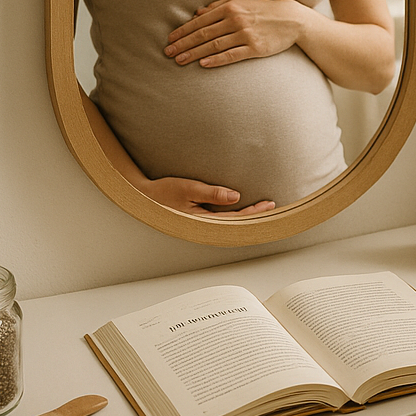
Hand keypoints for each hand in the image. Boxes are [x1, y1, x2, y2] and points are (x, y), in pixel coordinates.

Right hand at [140, 176, 276, 215]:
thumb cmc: (163, 192)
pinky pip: (220, 219)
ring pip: (229, 222)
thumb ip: (212, 193)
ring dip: (245, 216)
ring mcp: (200, 223)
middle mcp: (202, 226)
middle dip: (254, 216)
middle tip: (272, 206)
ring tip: (262, 209)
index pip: (234, 219)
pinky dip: (234, 214)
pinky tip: (241, 209)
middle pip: (235, 223)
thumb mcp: (188, 189)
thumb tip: (235, 197)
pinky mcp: (197, 218)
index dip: (253, 213)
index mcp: (201, 222)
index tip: (268, 204)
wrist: (143, 197)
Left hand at [165, 0, 308, 67]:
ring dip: (194, 54)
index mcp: (229, 7)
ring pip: (214, 45)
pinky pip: (232, 55)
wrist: (292, 19)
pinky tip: (203, 64)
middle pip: (203, 34)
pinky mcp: (255, 48)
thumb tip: (197, 13)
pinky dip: (216, 60)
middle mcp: (235, 20)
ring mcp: (245, 34)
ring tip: (179, 61)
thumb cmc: (263, 8)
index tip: (170, 40)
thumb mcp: (241, 0)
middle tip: (168, 53)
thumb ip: (218, 5)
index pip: (200, 21)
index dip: (183, 31)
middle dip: (183, 44)